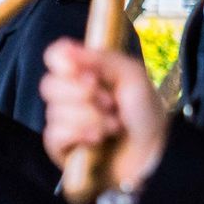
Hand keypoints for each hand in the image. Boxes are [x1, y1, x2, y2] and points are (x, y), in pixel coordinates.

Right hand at [40, 41, 166, 188]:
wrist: (155, 155)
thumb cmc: (146, 115)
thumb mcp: (132, 76)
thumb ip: (101, 58)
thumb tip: (66, 48)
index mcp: (86, 73)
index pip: (55, 56)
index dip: (63, 61)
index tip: (85, 71)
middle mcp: (70, 95)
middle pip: (48, 84)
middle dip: (82, 94)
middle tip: (111, 103)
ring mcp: (63, 121)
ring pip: (54, 110)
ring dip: (90, 117)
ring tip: (114, 126)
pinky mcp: (60, 147)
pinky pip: (54, 133)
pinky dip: (80, 134)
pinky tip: (97, 140)